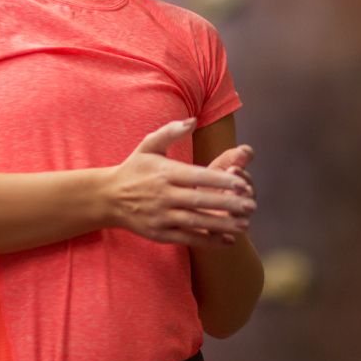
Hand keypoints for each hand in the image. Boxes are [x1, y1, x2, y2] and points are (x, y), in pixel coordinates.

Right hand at [107, 118, 255, 247]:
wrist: (108, 198)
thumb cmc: (134, 168)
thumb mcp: (149, 145)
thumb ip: (171, 131)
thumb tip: (193, 120)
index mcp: (165, 172)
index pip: (198, 176)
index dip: (221, 181)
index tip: (242, 183)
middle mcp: (164, 195)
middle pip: (201, 200)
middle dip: (228, 204)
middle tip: (252, 205)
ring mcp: (161, 216)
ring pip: (197, 222)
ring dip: (222, 225)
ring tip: (246, 225)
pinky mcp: (159, 233)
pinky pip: (188, 238)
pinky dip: (208, 241)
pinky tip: (228, 240)